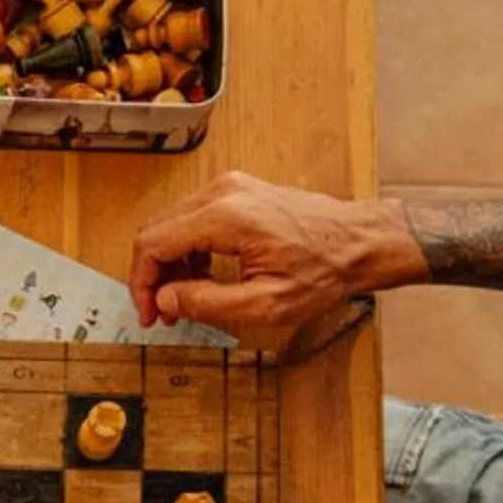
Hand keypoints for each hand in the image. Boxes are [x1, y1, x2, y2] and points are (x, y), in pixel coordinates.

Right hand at [126, 172, 422, 343]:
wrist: (360, 241)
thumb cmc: (324, 271)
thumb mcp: (265, 303)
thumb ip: (207, 303)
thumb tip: (165, 301)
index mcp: (225, 217)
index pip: (153, 243)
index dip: (142, 284)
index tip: (149, 315)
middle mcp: (222, 192)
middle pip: (156, 229)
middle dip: (151, 275)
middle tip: (162, 312)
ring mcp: (230, 187)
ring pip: (172, 223)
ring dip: (169, 263)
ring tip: (185, 298)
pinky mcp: (238, 191)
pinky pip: (193, 218)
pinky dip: (187, 248)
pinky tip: (203, 275)